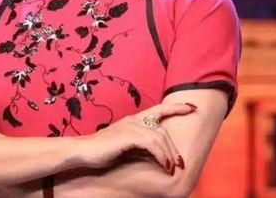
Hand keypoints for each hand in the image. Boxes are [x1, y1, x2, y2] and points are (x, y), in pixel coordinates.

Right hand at [78, 102, 196, 174]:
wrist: (82, 151)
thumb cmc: (101, 150)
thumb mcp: (124, 144)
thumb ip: (138, 144)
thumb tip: (154, 154)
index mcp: (134, 119)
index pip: (160, 109)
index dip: (176, 107)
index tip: (192, 108)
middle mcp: (135, 119)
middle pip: (163, 128)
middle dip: (175, 146)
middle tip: (181, 163)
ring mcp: (132, 126)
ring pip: (161, 136)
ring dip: (170, 154)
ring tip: (174, 168)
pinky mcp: (129, 135)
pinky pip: (152, 143)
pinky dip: (162, 155)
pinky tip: (164, 166)